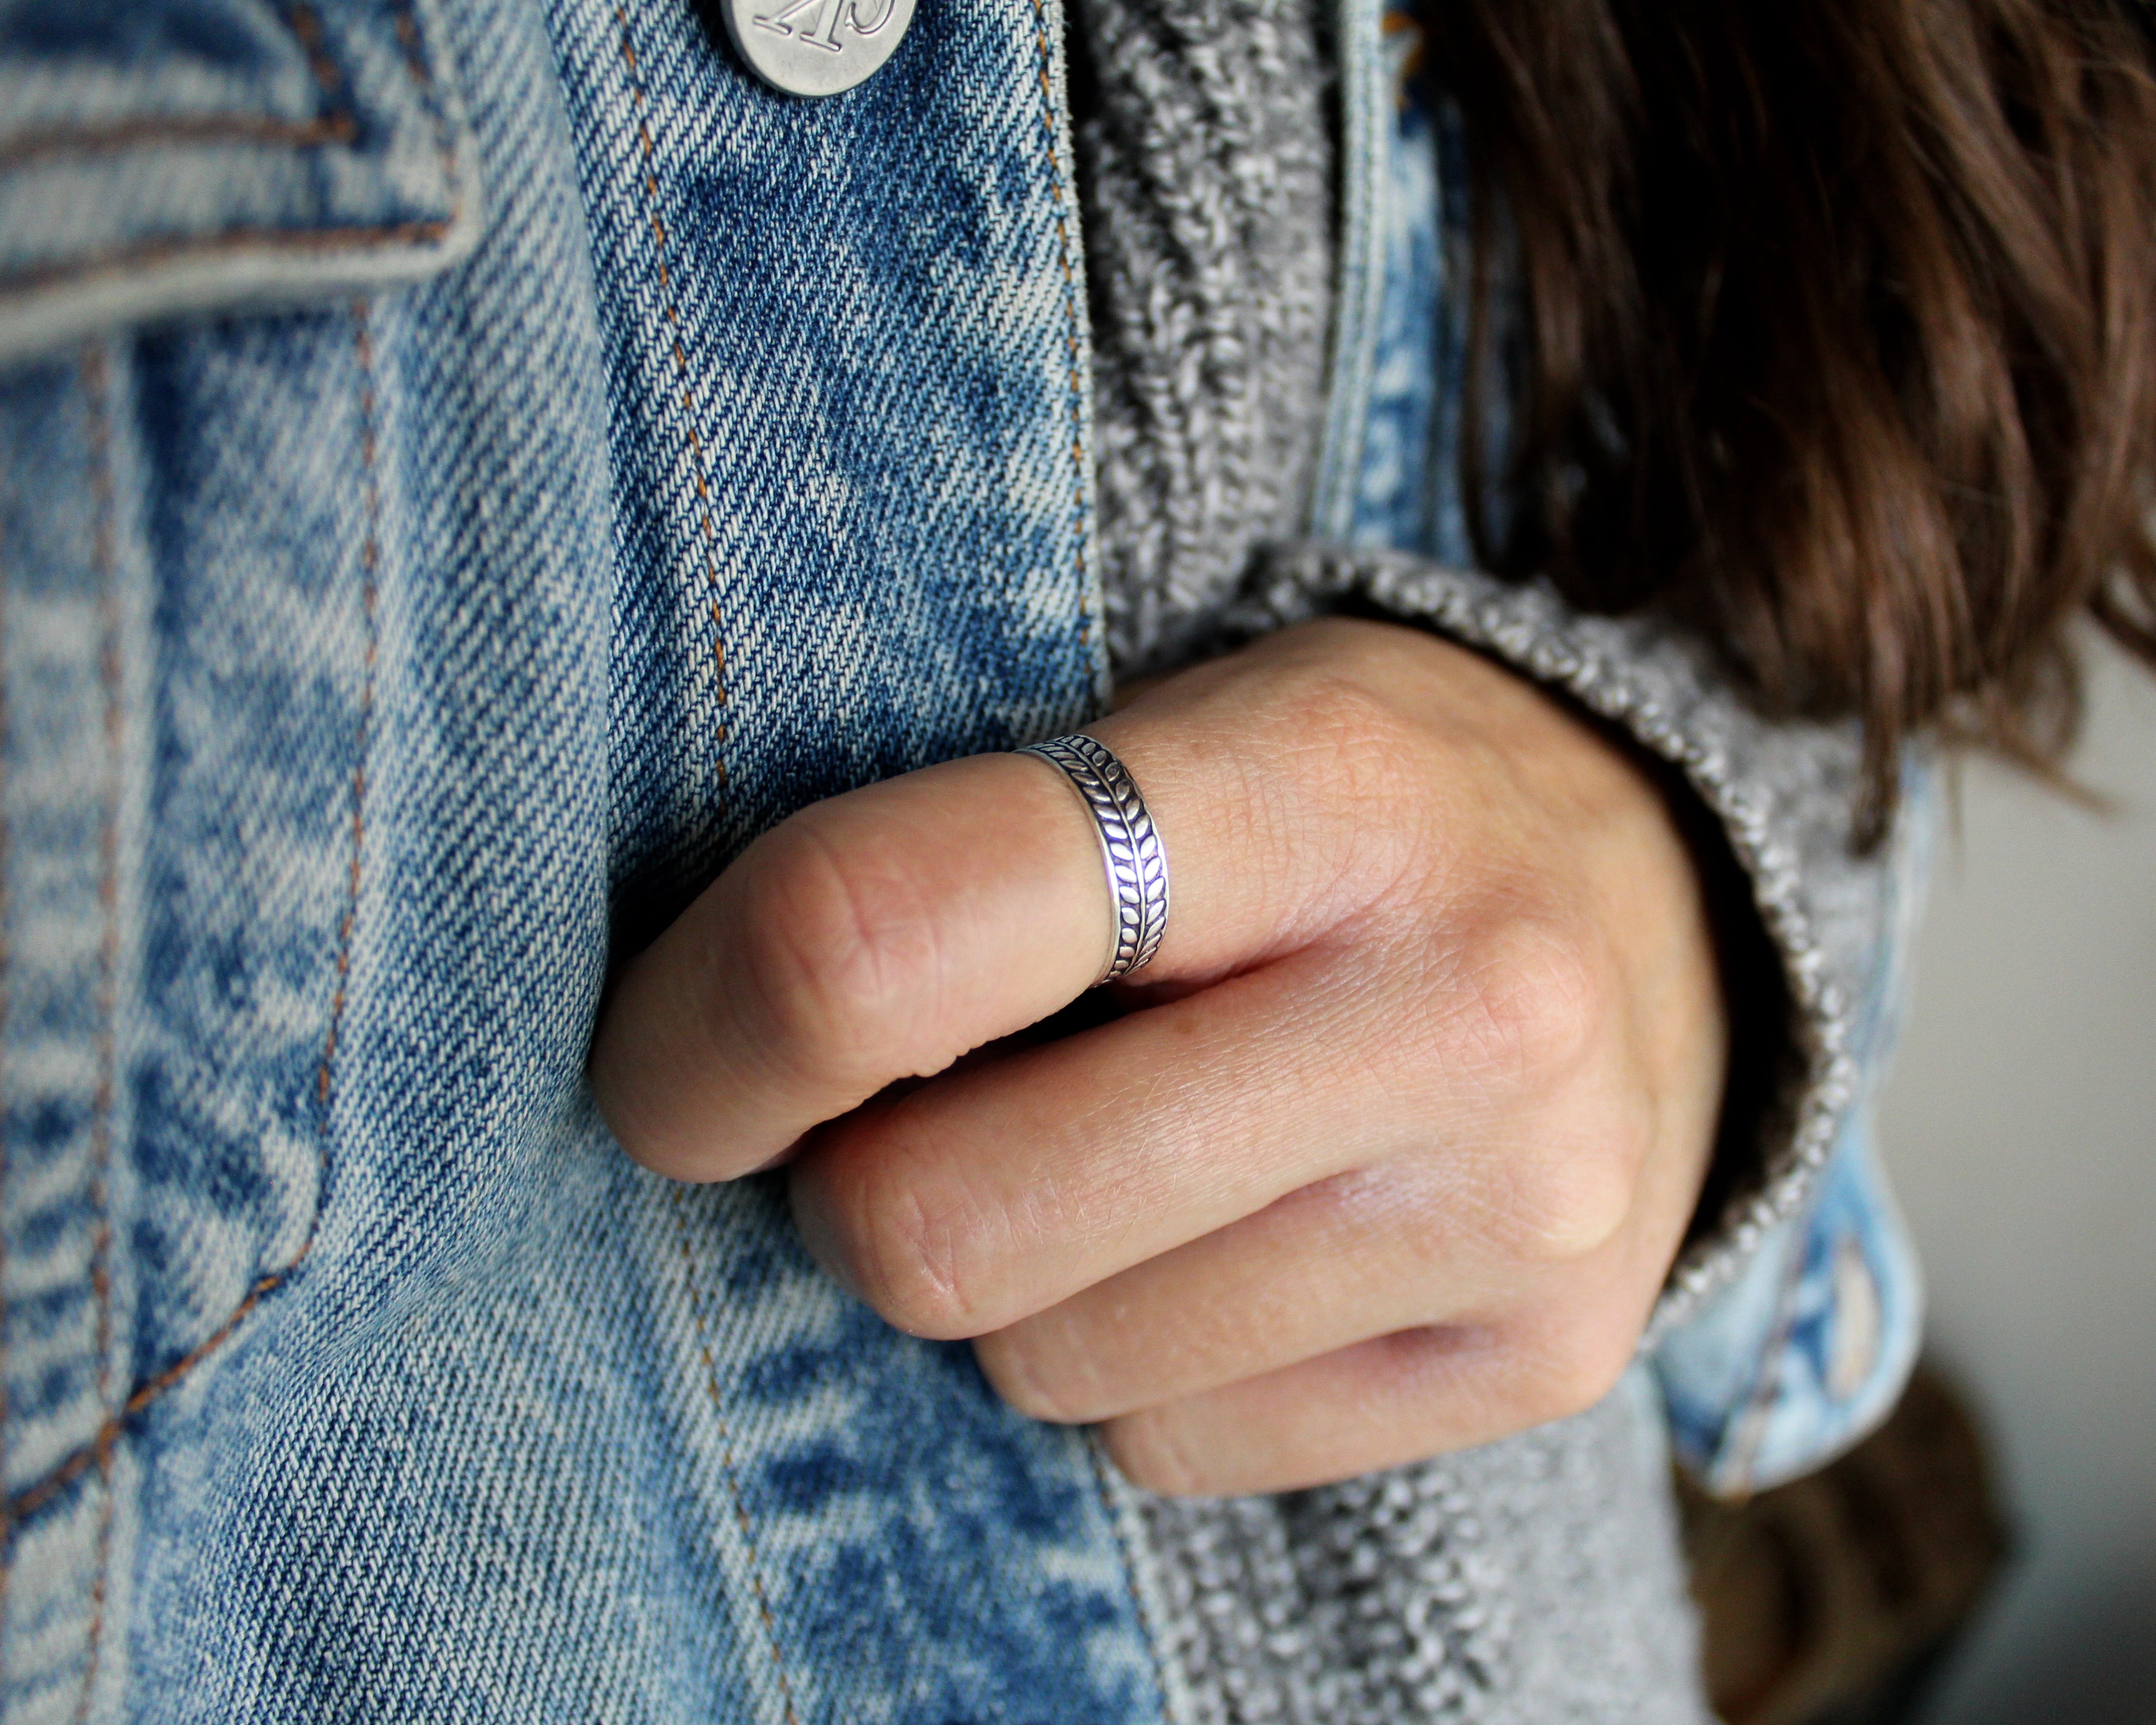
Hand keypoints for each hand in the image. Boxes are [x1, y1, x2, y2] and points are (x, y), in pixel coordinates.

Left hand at [589, 619, 1726, 1494]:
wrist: (1657, 906)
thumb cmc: (1349, 800)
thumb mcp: (1170, 725)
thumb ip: (954, 861)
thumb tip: (712, 1062)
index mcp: (1314, 784)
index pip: (898, 937)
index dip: (714, 1034)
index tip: (669, 1072)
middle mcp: (1455, 1006)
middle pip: (942, 1224)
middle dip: (859, 1190)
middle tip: (928, 1110)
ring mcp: (1519, 1208)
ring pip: (1049, 1364)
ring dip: (1013, 1281)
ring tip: (1116, 1156)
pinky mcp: (1548, 1361)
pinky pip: (1171, 1450)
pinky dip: (1141, 1365)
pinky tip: (1230, 1241)